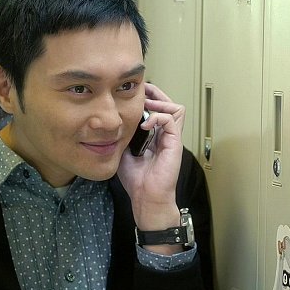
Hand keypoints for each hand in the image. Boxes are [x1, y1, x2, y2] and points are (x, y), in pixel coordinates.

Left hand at [118, 83, 183, 243]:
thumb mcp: (124, 151)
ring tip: (145, 105)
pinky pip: (171, 120)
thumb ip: (124, 135)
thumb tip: (114, 121)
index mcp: (155, 136)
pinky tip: (145, 124)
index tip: (132, 95)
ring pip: (175, 108)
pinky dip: (158, 117)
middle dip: (156, 94)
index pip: (158, 109)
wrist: (146, 197)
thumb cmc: (136, 179)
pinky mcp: (174, 143)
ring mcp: (171, 138)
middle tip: (141, 91)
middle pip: (169, 104)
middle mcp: (166, 134)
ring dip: (160, 102)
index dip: (148, 99)